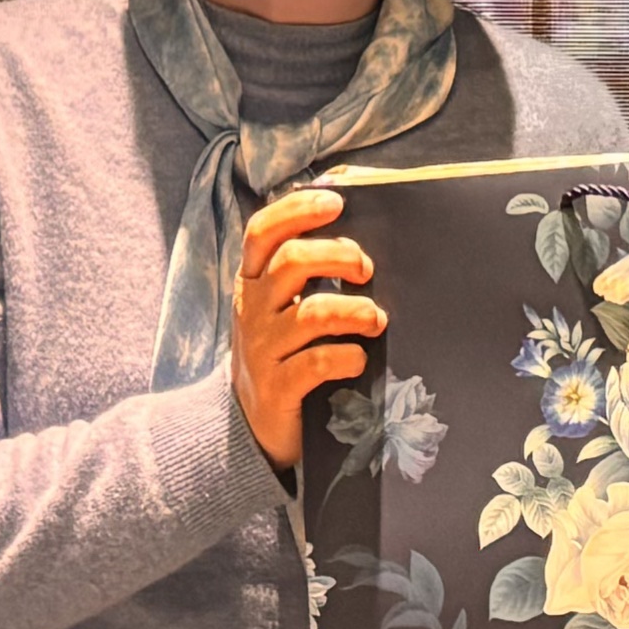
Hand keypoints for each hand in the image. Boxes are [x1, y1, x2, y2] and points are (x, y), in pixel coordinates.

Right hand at [233, 188, 381, 471]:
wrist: (252, 426)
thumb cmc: (282, 351)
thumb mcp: (281, 307)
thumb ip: (305, 272)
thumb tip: (358, 237)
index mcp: (253, 282)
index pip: (262, 232)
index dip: (296, 211)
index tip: (336, 202)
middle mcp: (252, 310)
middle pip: (291, 263)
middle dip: (338, 256)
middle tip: (366, 269)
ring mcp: (262, 350)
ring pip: (311, 314)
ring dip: (355, 310)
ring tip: (376, 319)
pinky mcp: (277, 387)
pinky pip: (317, 363)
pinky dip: (347, 356)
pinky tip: (359, 358)